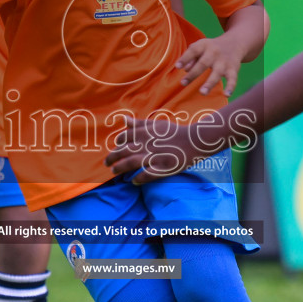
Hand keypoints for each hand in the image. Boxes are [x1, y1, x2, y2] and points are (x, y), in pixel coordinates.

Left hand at [105, 116, 223, 182]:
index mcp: (144, 132)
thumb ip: (139, 123)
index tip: (115, 149)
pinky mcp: (163, 167)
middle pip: (123, 151)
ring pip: (131, 163)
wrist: (195, 141)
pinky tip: (134, 182)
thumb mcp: (156, 124)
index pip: (123, 137)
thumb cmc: (174, 132)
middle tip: (107, 164)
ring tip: (114, 172)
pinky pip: (147, 175)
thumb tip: (123, 119)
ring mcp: (155, 156)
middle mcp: (147, 143)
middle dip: (112, 158)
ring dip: (120, 168)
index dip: (116, 144)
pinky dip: (138, 179)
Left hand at [176, 35, 246, 95]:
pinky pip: (233, 79)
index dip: (185, 58)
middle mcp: (214, 53)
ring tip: (202, 92)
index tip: (177, 66)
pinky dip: (231, 87)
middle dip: (193, 74)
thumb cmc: (211, 48)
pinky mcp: (233, 69)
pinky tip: (226, 95)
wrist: (234, 43)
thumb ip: (191, 57)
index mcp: (204, 45)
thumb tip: (185, 70)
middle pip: (203, 63)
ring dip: (209, 83)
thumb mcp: (200, 47)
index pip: (193, 51)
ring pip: (217, 73)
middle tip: (183, 83)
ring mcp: (224, 62)